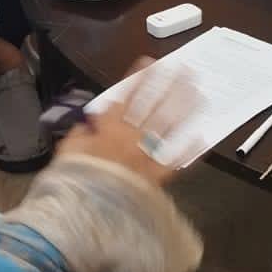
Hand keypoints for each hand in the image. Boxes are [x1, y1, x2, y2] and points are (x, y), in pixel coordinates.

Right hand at [57, 57, 200, 185]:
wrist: (87, 208)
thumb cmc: (74, 177)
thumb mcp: (68, 150)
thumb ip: (79, 134)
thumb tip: (86, 126)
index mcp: (109, 127)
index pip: (126, 96)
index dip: (139, 77)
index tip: (151, 63)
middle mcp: (132, 135)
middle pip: (154, 105)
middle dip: (169, 85)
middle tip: (185, 70)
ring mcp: (146, 153)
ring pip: (169, 126)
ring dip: (184, 108)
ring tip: (198, 93)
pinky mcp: (156, 175)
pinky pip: (175, 161)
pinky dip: (190, 150)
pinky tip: (203, 138)